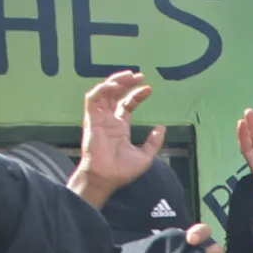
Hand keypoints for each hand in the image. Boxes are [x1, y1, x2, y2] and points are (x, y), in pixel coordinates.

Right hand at [75, 71, 164, 196]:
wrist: (107, 177)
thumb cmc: (122, 170)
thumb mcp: (145, 156)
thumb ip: (153, 141)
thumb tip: (162, 128)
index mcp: (120, 127)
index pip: (127, 104)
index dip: (137, 95)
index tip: (149, 88)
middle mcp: (109, 120)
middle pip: (115, 95)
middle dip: (127, 83)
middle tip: (139, 75)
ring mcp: (99, 118)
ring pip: (104, 93)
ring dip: (115, 81)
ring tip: (129, 75)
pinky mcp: (91, 119)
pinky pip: (93, 99)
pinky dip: (102, 89)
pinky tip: (115, 85)